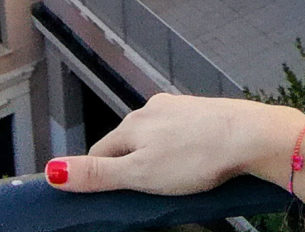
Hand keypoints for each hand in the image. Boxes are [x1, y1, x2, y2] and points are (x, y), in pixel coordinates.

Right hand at [45, 95, 304, 196]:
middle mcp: (152, 110)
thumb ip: (98, 173)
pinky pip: (180, 135)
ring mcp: (180, 109)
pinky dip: (178, 151)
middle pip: (126, 143)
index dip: (97, 176)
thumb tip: (53, 171)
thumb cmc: (197, 157)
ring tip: (170, 181)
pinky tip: (192, 164)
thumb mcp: (139, 174)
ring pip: (154, 138)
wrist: (251, 135)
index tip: (102, 196)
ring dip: (154, 157)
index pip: (99, 153)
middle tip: (140, 193)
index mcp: (132, 124)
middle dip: (128, 166)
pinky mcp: (204, 113)